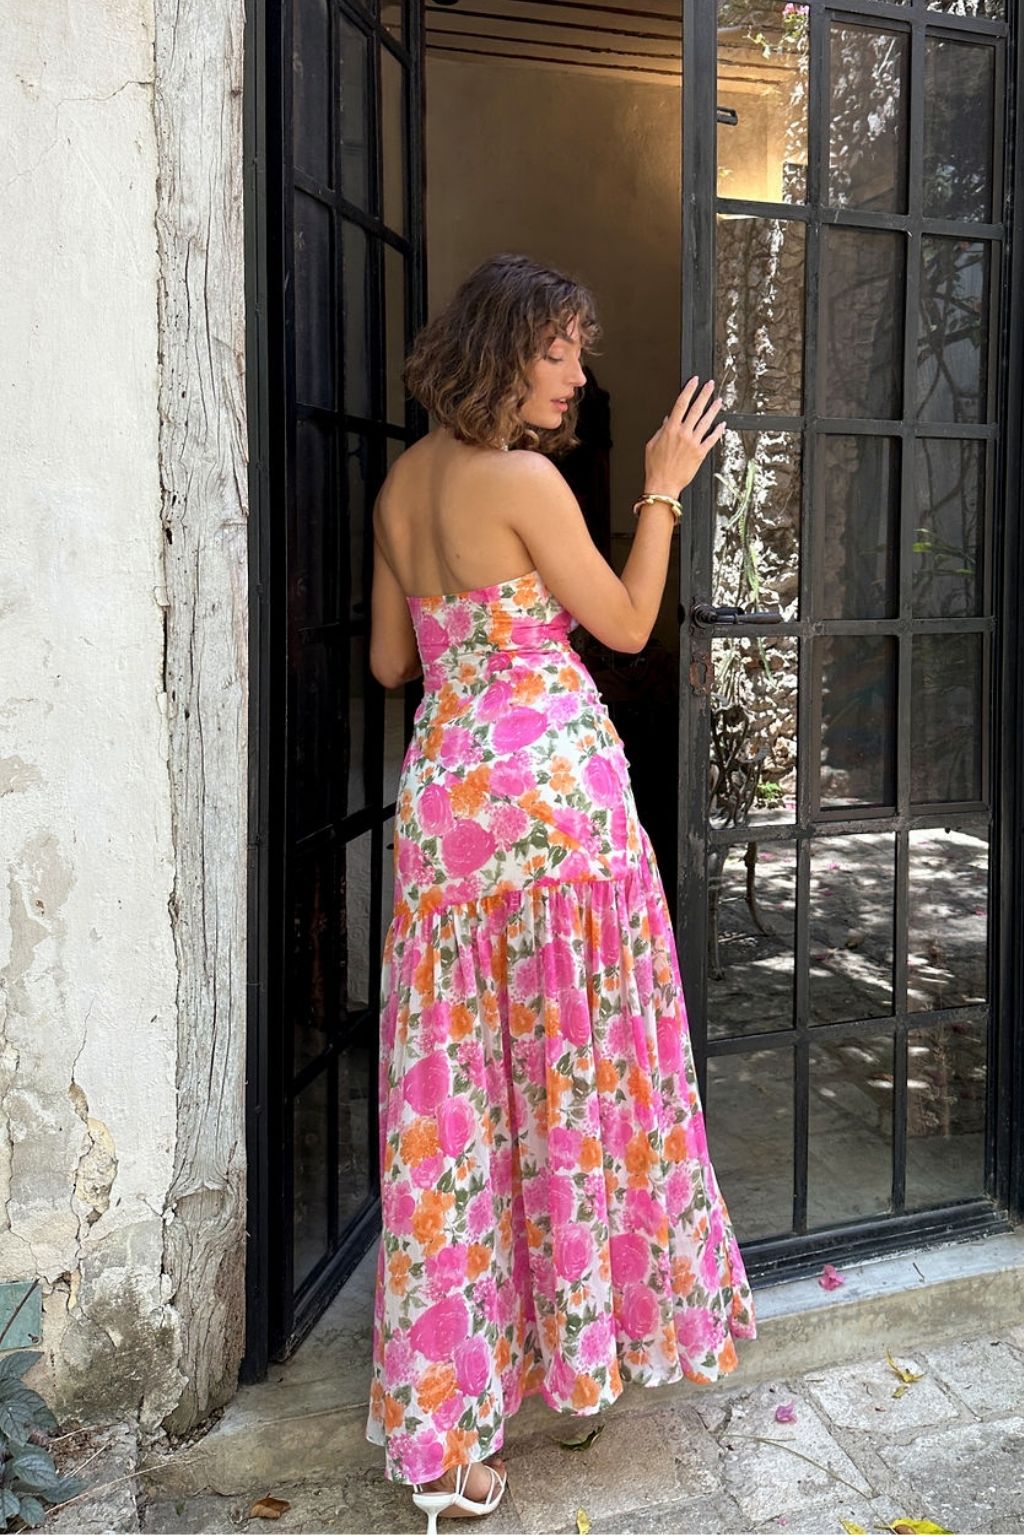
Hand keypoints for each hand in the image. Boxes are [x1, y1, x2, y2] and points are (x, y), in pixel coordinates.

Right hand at [643, 377, 724, 495]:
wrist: (663, 485)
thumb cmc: (655, 467)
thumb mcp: (651, 445)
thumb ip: (661, 431)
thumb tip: (667, 421)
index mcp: (670, 429)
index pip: (681, 403)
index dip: (688, 390)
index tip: (693, 381)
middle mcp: (683, 434)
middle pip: (696, 409)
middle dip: (704, 394)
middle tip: (710, 385)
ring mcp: (693, 443)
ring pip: (706, 422)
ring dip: (713, 410)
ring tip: (719, 401)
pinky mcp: (700, 453)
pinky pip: (711, 439)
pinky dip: (718, 431)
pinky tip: (722, 425)